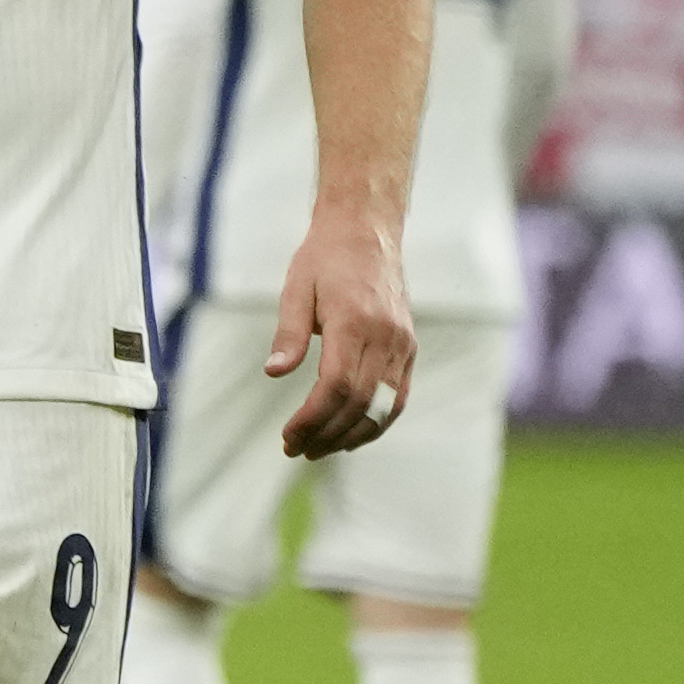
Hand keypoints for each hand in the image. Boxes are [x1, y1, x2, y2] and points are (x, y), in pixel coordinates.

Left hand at [267, 208, 413, 457]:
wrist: (367, 233)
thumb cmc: (324, 259)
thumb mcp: (295, 289)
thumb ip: (289, 333)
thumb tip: (275, 372)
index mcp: (355, 322)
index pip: (337, 387)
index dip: (313, 419)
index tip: (288, 436)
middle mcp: (385, 337)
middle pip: (360, 403)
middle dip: (326, 434)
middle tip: (295, 450)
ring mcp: (402, 344)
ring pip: (384, 406)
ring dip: (352, 435)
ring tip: (318, 449)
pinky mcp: (408, 347)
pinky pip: (398, 396)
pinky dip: (376, 421)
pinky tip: (350, 435)